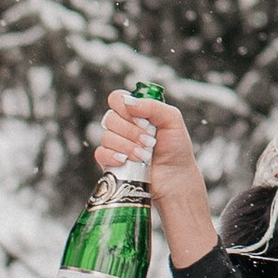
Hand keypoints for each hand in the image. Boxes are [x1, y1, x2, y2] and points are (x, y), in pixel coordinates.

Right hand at [96, 91, 217, 266]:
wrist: (175, 178)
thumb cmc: (176, 149)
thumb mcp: (172, 120)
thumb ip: (153, 106)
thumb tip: (129, 102)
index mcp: (136, 112)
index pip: (116, 99)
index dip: (125, 107)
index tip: (142, 120)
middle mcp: (123, 126)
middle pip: (111, 118)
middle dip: (131, 131)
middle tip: (150, 141)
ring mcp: (116, 144)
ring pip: (106, 136)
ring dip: (127, 146)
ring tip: (145, 155)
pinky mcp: (110, 162)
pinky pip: (100, 153)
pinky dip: (113, 156)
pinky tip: (126, 161)